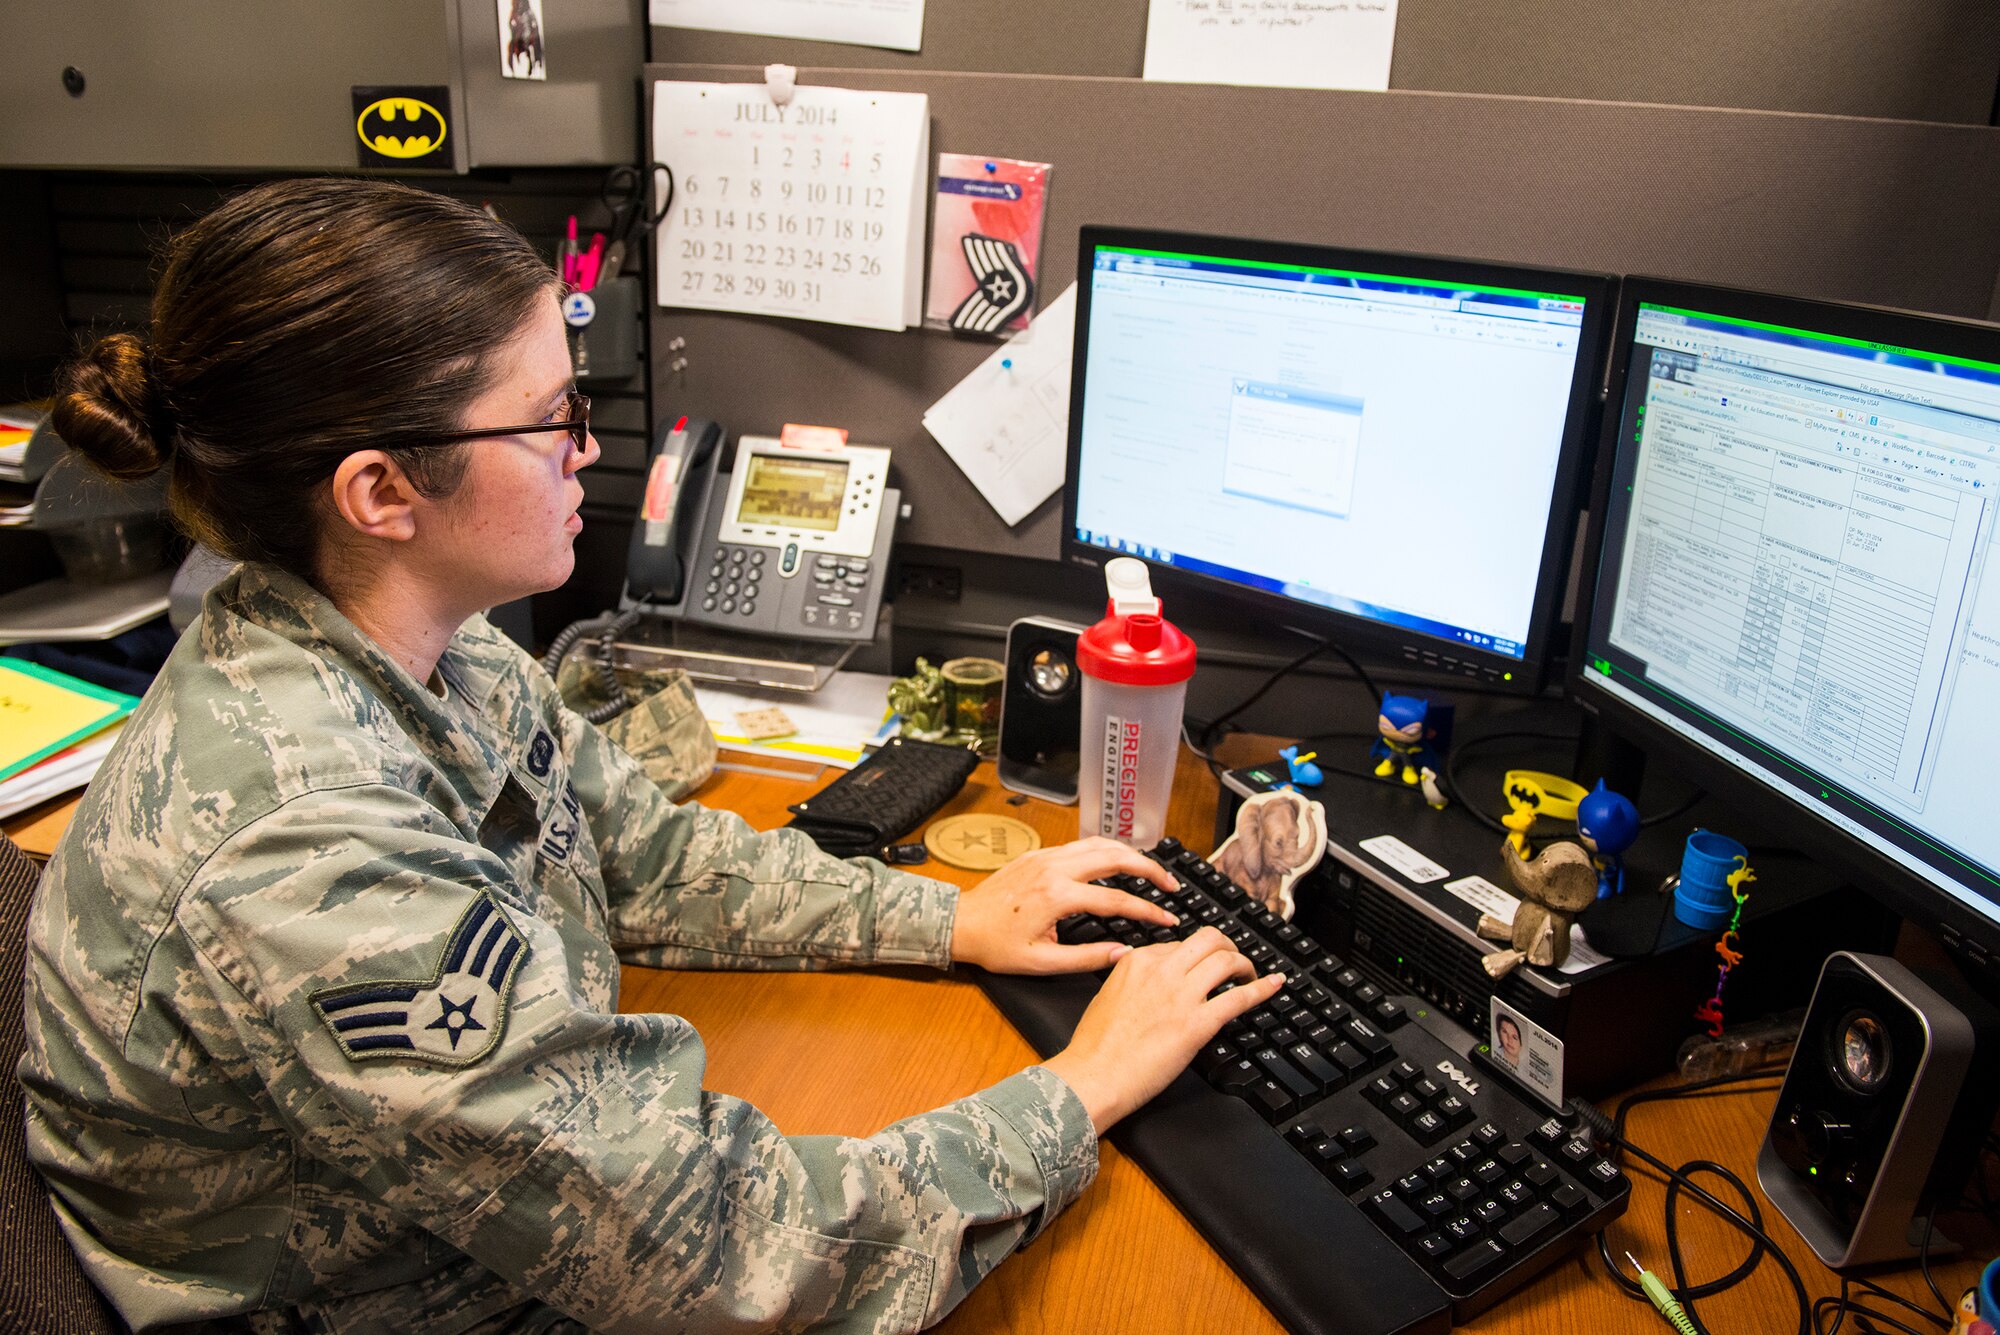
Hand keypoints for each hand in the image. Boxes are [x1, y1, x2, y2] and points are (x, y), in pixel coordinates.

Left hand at [949, 837, 1178, 974]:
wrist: (960, 923)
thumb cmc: (996, 946)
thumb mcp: (1042, 962)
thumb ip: (1086, 959)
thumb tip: (1123, 955)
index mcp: (1057, 896)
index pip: (1116, 900)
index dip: (1148, 910)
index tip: (1168, 919)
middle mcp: (1054, 869)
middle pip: (1115, 857)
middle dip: (1149, 868)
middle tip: (1171, 884)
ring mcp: (1046, 857)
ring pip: (1099, 843)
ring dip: (1130, 854)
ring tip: (1151, 870)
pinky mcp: (1039, 854)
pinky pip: (1081, 845)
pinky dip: (1106, 849)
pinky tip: (1117, 860)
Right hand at [1044, 928, 1285, 1132]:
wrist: (1094, 1075)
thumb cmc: (1094, 1046)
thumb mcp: (1105, 995)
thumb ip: (1126, 977)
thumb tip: (1139, 973)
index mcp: (1137, 960)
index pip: (1179, 944)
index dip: (1196, 955)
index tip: (1204, 965)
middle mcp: (1162, 970)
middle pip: (1208, 940)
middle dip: (1227, 945)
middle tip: (1234, 959)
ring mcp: (1181, 995)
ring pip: (1226, 960)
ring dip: (1245, 963)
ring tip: (1250, 974)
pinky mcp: (1198, 1023)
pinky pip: (1239, 997)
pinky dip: (1263, 988)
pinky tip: (1275, 984)